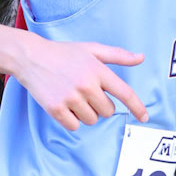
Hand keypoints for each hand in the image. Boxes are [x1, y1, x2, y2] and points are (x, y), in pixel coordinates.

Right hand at [11, 37, 146, 132]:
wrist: (31, 57)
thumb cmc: (63, 53)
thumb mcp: (91, 49)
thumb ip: (117, 55)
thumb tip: (140, 58)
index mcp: (98, 70)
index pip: (125, 93)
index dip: (137, 107)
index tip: (144, 117)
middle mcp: (86, 85)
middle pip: (108, 111)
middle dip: (100, 105)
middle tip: (86, 92)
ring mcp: (70, 98)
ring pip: (92, 120)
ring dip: (85, 113)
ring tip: (72, 96)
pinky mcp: (56, 108)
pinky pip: (74, 126)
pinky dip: (71, 120)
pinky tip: (64, 105)